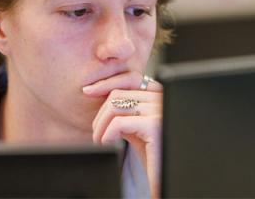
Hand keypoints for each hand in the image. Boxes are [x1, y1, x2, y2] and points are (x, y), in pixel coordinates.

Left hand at [83, 71, 162, 198]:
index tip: (88, 91)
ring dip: (100, 126)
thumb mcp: (137, 127)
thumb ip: (126, 110)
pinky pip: (118, 123)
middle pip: (119, 93)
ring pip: (115, 106)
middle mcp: (163, 96)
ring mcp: (159, 108)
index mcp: (161, 93)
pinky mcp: (155, 125)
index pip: (130, 78)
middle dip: (100, 114)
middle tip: (96, 134)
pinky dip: (106, 135)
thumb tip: (101, 96)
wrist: (167, 177)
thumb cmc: (153, 156)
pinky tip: (107, 144)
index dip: (107, 83)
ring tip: (100, 141)